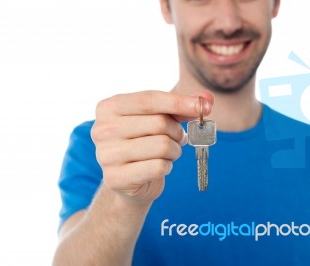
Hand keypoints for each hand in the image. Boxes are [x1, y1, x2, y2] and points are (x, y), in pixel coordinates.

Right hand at [91, 90, 213, 203]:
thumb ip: (182, 106)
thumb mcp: (160, 118)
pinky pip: (159, 167)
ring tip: (168, 153)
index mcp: (109, 108)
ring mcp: (105, 155)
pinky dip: (167, 167)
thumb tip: (207, 99)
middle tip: (177, 138)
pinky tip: (159, 167)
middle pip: (159, 123)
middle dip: (177, 132)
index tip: (204, 106)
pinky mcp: (115, 178)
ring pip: (162, 146)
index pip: (149, 99)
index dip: (179, 102)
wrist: (130, 180)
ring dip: (174, 151)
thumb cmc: (146, 141)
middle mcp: (101, 129)